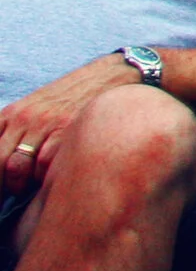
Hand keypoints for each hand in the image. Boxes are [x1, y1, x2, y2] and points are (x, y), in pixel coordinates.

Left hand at [0, 54, 140, 195]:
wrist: (110, 76)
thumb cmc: (70, 101)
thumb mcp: (34, 110)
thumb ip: (13, 135)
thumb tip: (6, 171)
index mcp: (10, 114)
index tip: (1, 191)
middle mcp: (24, 118)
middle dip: (2, 185)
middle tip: (12, 194)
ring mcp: (45, 124)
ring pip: (17, 168)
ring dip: (22, 183)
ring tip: (31, 184)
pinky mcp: (66, 131)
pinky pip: (44, 166)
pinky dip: (46, 176)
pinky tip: (55, 171)